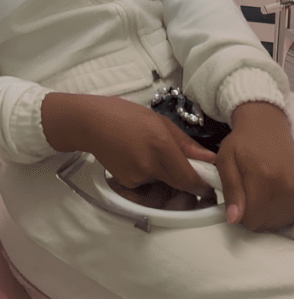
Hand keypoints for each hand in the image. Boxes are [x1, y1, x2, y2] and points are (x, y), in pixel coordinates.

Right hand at [42, 93, 216, 196]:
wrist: (89, 123)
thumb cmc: (122, 114)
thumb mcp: (157, 119)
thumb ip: (184, 142)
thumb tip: (208, 157)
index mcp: (161, 143)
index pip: (190, 176)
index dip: (202, 182)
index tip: (207, 179)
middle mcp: (150, 163)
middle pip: (179, 183)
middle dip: (187, 179)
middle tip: (184, 165)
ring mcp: (138, 175)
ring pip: (163, 182)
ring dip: (165, 173)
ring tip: (148, 151)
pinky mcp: (128, 181)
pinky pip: (147, 182)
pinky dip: (147, 174)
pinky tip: (135, 156)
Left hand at [216, 101, 293, 230]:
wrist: (266, 127)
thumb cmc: (244, 142)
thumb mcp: (226, 160)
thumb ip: (230, 190)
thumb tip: (234, 218)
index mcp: (263, 177)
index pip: (251, 220)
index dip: (240, 213)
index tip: (238, 199)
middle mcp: (286, 186)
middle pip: (265, 223)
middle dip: (253, 212)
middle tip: (249, 190)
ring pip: (278, 221)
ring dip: (267, 211)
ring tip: (261, 188)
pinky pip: (289, 214)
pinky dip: (280, 208)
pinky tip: (273, 191)